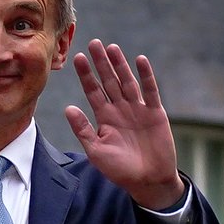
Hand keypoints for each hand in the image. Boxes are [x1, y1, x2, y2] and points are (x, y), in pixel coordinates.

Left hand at [64, 39, 184, 209]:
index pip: (93, 91)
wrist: (147, 180)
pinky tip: (140, 61)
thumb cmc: (119, 169)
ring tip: (112, 47)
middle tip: (93, 43)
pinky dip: (145, 76)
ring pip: (127, 82)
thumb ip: (83, 129)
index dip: (86, 75)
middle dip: (101, 63)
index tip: (77, 58)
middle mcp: (120, 109)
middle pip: (109, 81)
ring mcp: (138, 110)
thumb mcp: (96, 150)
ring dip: (120, 65)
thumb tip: (68, 108)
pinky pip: (150, 91)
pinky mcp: (155, 113)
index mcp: (104, 117)